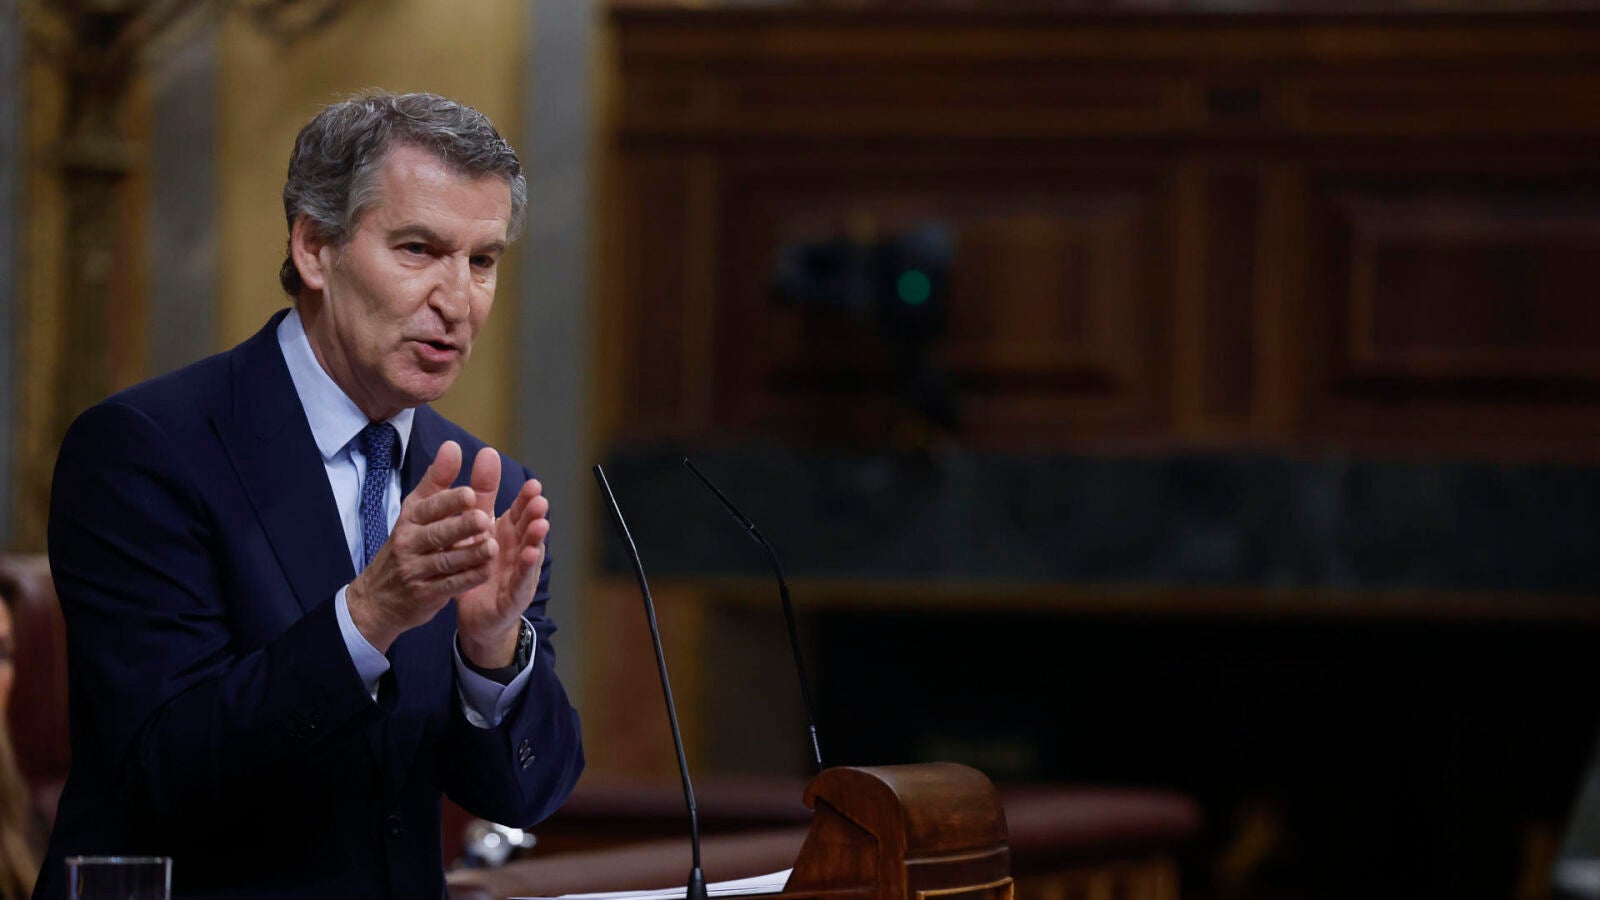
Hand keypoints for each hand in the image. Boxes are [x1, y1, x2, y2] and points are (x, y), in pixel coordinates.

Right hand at [346, 441, 496, 652]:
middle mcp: (409, 543)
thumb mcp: (415, 512)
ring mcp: (415, 571)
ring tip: (492, 546)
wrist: (377, 599)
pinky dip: (468, 578)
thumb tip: (452, 445)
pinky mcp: (424, 594)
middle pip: (437, 533)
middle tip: (483, 518)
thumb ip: (437, 480)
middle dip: (460, 526)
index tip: (470, 494)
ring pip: (445, 561)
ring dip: (470, 554)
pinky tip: (487, 570)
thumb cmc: (406, 546)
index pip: (428, 507)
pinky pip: (449, 585)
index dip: (449, 501)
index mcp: (410, 519)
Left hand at [455, 446, 549, 669]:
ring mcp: (520, 573)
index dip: (527, 499)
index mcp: (508, 533)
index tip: (533, 484)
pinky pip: (521, 580)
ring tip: (540, 524)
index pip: (520, 512)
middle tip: (539, 499)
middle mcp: (519, 550)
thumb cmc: (479, 566)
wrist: (477, 615)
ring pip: (530, 552)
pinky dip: (526, 568)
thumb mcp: (476, 528)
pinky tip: (528, 556)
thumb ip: (481, 494)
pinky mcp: (514, 595)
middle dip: (535, 514)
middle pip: (529, 529)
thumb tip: (487, 452)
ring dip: (536, 538)